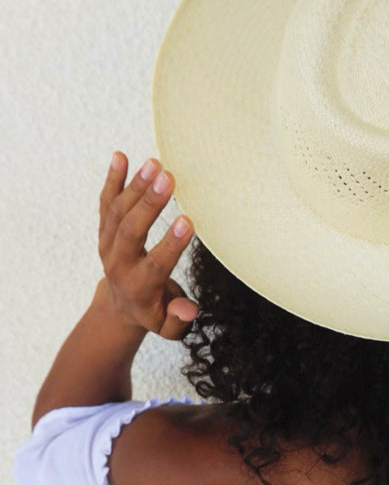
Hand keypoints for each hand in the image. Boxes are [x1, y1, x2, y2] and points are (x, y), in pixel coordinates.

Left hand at [98, 151, 198, 338]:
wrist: (119, 306)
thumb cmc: (153, 312)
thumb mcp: (167, 327)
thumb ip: (178, 320)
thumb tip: (189, 309)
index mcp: (138, 287)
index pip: (156, 263)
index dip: (171, 243)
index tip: (188, 220)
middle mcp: (119, 263)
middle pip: (130, 231)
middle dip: (149, 204)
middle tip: (168, 178)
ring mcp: (108, 244)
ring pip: (117, 212)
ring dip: (135, 185)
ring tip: (155, 162)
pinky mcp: (104, 230)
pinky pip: (105, 202)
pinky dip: (113, 179)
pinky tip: (121, 157)